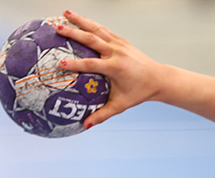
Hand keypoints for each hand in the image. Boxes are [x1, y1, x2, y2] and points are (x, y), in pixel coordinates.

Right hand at [55, 10, 165, 128]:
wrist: (158, 78)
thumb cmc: (138, 93)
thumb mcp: (120, 105)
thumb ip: (102, 114)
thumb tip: (85, 126)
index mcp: (115, 68)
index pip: (91, 65)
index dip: (76, 64)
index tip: (60, 64)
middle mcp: (117, 52)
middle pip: (92, 40)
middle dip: (73, 33)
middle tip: (57, 29)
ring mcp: (119, 44)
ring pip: (97, 29)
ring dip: (80, 20)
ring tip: (64, 13)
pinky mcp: (121, 40)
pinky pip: (103, 30)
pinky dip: (91, 24)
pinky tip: (79, 19)